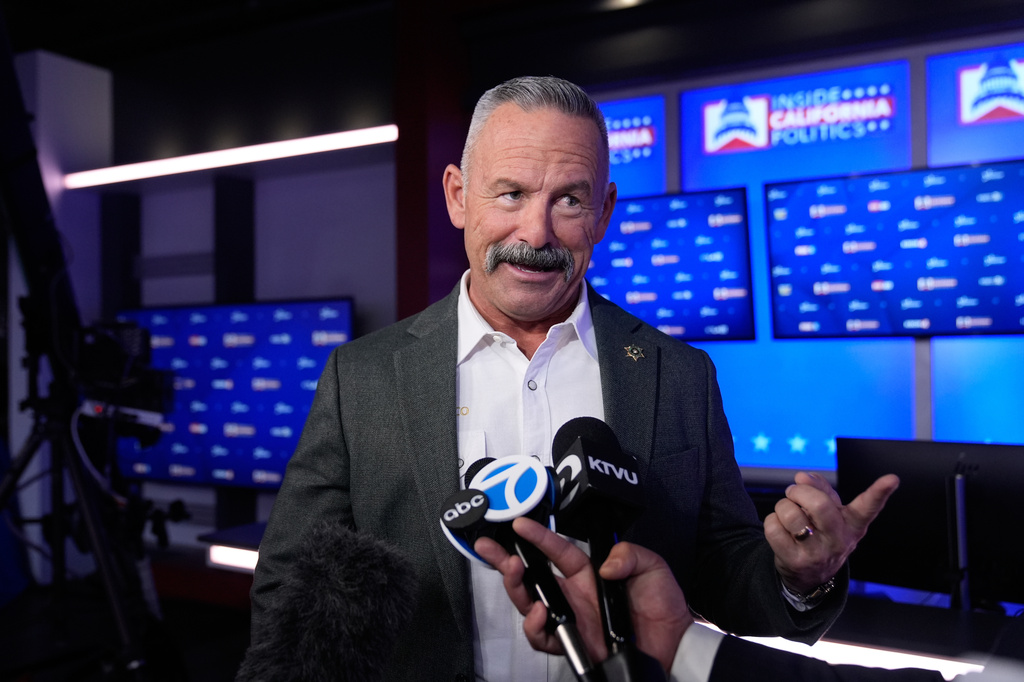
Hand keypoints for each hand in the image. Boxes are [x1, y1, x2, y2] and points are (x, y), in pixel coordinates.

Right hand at [474, 517, 691, 672]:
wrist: (674, 645)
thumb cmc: (663, 607)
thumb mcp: (652, 567)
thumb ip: (630, 555)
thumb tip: (604, 565)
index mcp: (588, 573)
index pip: (555, 550)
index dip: (536, 536)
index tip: (519, 524)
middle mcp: (574, 594)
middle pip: (530, 577)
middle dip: (505, 560)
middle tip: (489, 548)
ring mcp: (571, 619)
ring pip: (528, 604)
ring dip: (515, 588)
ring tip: (513, 572)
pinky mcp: (572, 643)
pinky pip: (542, 636)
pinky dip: (535, 626)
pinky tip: (540, 613)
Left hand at [764, 472, 899, 593]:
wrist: (809, 574)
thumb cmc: (821, 531)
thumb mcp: (829, 510)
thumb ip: (820, 488)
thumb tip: (803, 477)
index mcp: (852, 524)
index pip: (868, 507)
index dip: (879, 492)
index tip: (892, 479)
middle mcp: (839, 540)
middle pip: (819, 505)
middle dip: (799, 492)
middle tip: (793, 492)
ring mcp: (817, 553)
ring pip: (791, 513)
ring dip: (782, 506)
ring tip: (788, 514)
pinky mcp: (794, 561)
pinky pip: (773, 527)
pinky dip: (772, 521)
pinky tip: (782, 530)